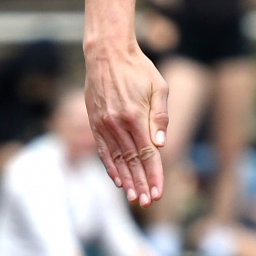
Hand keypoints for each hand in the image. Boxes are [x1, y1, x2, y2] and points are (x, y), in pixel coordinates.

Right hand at [85, 44, 168, 206]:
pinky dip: (110, 166)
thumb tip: (160, 146)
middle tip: (148, 202)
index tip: (158, 193)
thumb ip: (161, 118)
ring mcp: (103, 124)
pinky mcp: (95, 122)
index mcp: (136, 116)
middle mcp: (118, 124)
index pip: (147, 154)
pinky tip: (117, 180)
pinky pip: (103, 150)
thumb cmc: (139, 69)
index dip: (154, 175)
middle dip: (141, 183)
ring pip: (117, 159)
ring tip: (134, 198)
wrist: (107, 53)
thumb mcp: (159, 88)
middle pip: (132, 161)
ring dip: (126, 180)